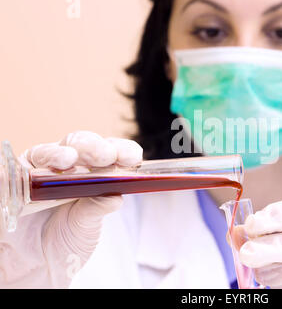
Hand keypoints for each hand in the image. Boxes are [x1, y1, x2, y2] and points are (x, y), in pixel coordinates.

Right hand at [0, 131, 142, 287]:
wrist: (35, 263)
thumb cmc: (67, 239)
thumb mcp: (87, 225)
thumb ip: (97, 207)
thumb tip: (115, 195)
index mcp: (96, 173)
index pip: (112, 153)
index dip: (123, 151)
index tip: (133, 158)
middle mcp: (71, 166)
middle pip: (83, 145)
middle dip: (95, 148)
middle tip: (105, 155)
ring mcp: (44, 170)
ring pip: (54, 150)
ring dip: (65, 152)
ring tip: (71, 160)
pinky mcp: (19, 177)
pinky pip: (25, 164)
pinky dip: (39, 161)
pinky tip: (53, 164)